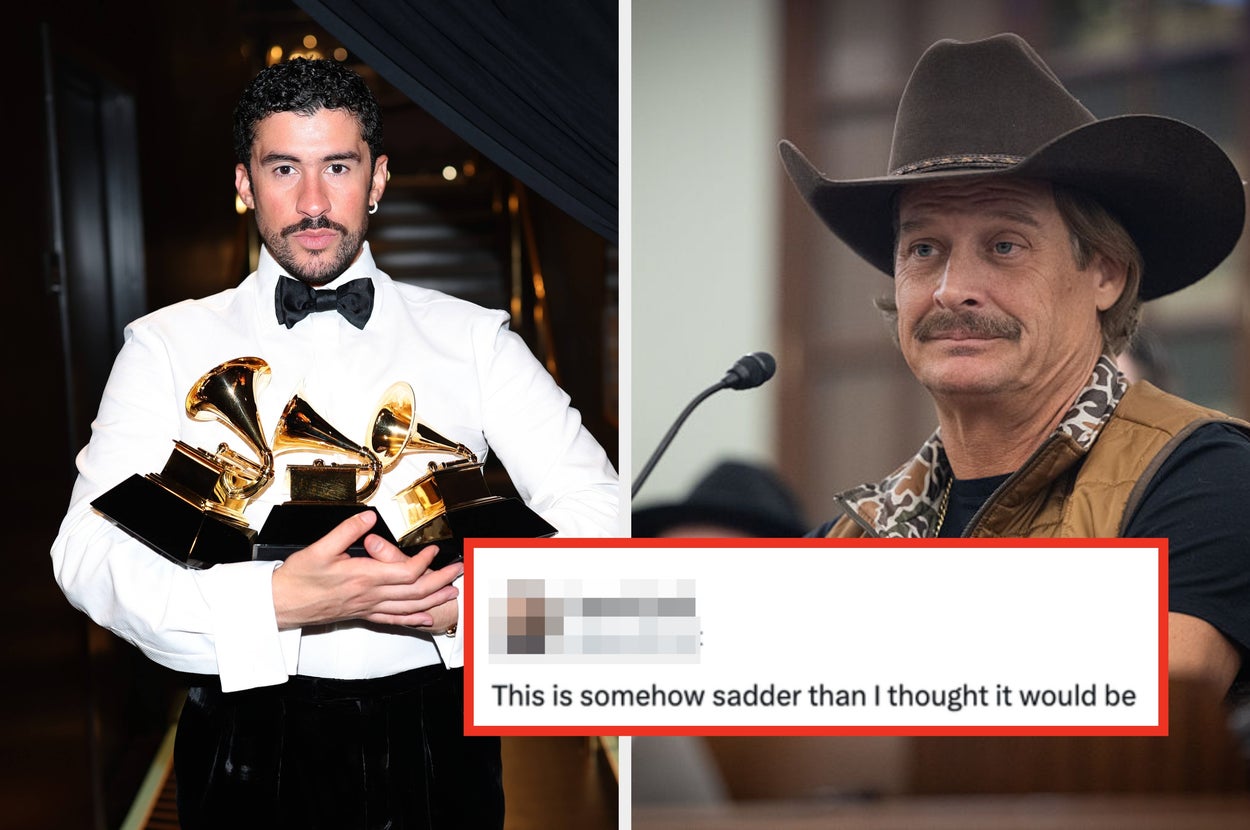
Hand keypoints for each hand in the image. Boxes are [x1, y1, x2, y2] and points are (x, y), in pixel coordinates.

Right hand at [271, 511, 462, 629]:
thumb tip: (368, 517)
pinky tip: (426, 619)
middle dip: (441, 580)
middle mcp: (370, 595)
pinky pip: (393, 620)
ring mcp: (367, 608)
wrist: (281, 605)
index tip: (434, 550)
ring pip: (409, 607)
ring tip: (453, 592)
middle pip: (415, 591)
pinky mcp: (362, 615)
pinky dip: (413, 619)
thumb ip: (347, 531)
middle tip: (459, 570)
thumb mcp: (320, 548)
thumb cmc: (298, 579)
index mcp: (363, 577)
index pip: (405, 572)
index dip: (425, 562)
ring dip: (434, 600)